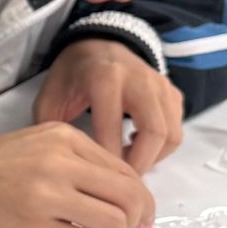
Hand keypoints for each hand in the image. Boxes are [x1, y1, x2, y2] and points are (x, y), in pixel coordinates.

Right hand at [0, 122, 155, 227]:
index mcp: (64, 138)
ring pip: (114, 222)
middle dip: (137, 217)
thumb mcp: (42, 145)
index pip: (124, 170)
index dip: (140, 196)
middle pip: (128, 196)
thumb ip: (83, 161)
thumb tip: (128, 195)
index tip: (137, 212)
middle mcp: (60, 163)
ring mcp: (49, 197)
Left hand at [35, 39, 184, 171]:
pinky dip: (161, 148)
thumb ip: (52, 131)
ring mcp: (161, 86)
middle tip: (120, 183)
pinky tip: (137, 148)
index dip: (109, 160)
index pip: (112, 127)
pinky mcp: (172, 93)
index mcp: (104, 79)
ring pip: (172, 134)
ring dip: (153, 158)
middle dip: (139, 165)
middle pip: (155, 132)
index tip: (99, 182)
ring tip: (126, 164)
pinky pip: (176, 128)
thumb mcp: (49, 99)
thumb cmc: (71, 76)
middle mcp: (139, 80)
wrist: (98, 44)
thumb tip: (63, 167)